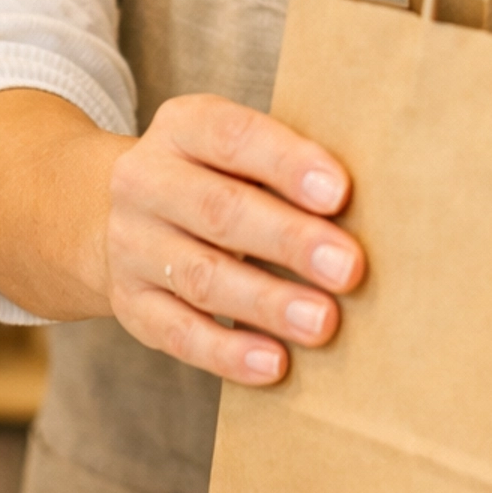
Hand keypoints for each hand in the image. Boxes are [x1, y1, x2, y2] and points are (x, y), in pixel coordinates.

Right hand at [102, 94, 364, 386]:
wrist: (113, 211)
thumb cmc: (216, 178)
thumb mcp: (237, 150)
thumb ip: (288, 168)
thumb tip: (378, 208)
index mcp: (183, 128)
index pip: (232, 137)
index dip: (286, 163)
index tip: (340, 192)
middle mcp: (146, 183)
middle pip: (219, 210)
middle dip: (288, 240)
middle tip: (348, 268)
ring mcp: (131, 246)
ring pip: (201, 277)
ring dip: (266, 303)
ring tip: (322, 323)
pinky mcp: (131, 304)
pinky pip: (178, 334)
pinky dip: (227, 352)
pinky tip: (274, 364)